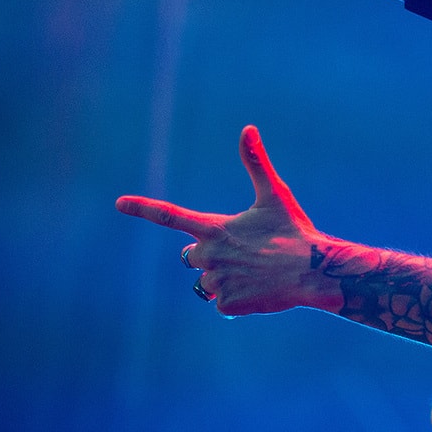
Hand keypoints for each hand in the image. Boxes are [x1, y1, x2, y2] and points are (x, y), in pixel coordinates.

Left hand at [116, 126, 336, 315]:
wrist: (312, 272)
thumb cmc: (293, 231)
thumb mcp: (275, 195)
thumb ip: (256, 164)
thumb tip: (248, 128)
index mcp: (214, 228)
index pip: (170, 216)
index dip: (143, 208)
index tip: (119, 203)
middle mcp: (208, 256)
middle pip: (191, 257)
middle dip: (210, 256)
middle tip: (244, 253)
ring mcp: (216, 281)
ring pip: (209, 282)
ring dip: (227, 278)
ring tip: (257, 273)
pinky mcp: (228, 303)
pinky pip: (224, 302)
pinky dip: (240, 298)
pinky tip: (261, 290)